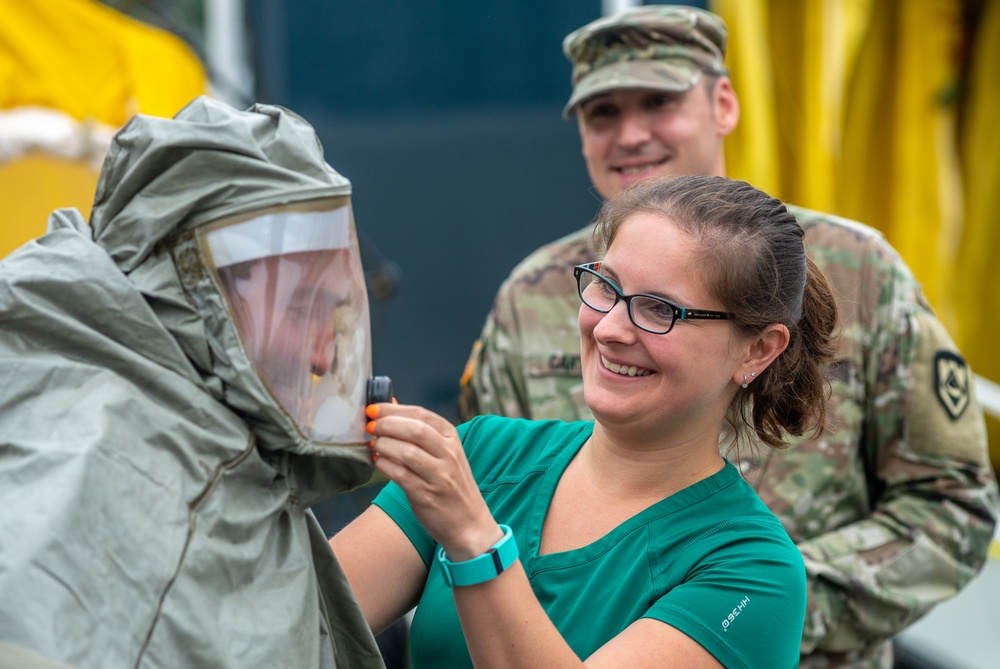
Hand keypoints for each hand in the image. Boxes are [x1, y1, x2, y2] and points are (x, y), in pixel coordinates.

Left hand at [366, 403, 501, 558]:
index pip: (421, 414)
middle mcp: (448, 454)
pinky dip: (384, 465)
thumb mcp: (443, 453)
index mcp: (452, 438)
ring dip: (383, 445)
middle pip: (414, 429)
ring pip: (406, 452)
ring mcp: (439, 475)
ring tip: (373, 445)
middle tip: (370, 426)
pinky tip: (377, 462)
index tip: (372, 408)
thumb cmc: (451, 484)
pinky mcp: (427, 495)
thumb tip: (390, 406)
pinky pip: (400, 475)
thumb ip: (419, 431)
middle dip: (386, 424)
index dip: (392, 409)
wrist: (469, 523)